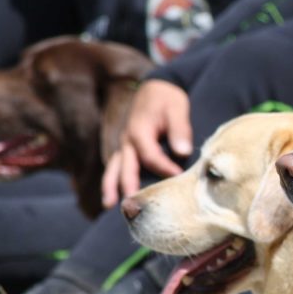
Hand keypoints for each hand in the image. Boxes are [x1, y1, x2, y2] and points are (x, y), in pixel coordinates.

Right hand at [102, 79, 192, 207]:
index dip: (164, 169)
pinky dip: (111, 180)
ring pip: (114, 168)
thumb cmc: (167, 99)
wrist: (155, 87)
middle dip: (128, 187)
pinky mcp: (125, 147)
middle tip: (131, 207)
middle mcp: (127, 140)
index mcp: (140, 131)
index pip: (151, 157)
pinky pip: (115, 166)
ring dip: (110, 186)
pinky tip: (111, 195)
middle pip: (125, 167)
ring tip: (109, 205)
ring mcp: (123, 144)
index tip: (178, 178)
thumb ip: (180, 130)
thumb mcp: (177, 109)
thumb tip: (183, 151)